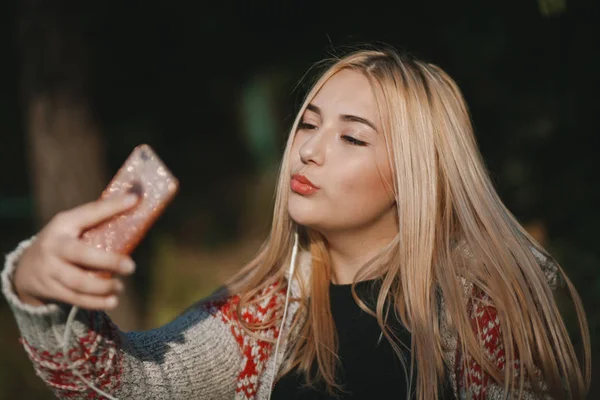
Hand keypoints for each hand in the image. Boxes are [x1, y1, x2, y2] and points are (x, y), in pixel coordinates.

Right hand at [13, 194, 138, 309]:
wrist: (25, 267)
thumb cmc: (63, 241)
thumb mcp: (73, 226)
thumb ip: (99, 219)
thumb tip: (135, 202)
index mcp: (63, 223)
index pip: (89, 212)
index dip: (111, 207)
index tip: (135, 199)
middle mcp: (54, 245)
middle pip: (82, 254)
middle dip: (108, 261)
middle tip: (131, 267)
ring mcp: (49, 269)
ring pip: (78, 282)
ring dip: (103, 287)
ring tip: (120, 287)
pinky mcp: (50, 288)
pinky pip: (74, 298)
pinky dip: (95, 302)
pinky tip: (112, 301)